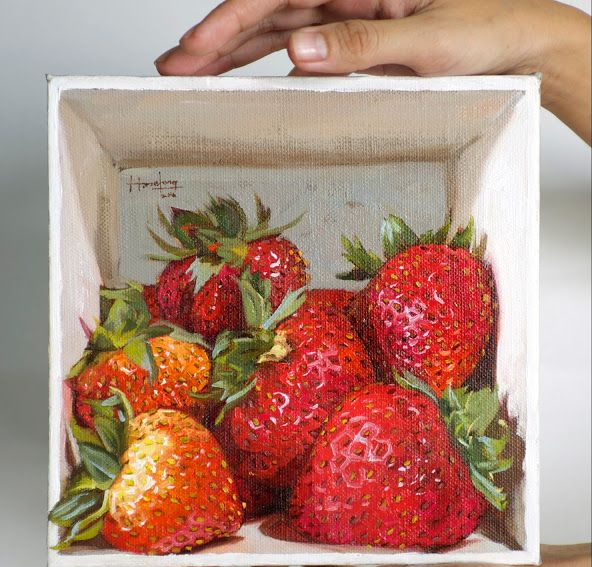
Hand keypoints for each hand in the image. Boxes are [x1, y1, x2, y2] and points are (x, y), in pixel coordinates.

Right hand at [154, 0, 590, 141]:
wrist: (518, 42)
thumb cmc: (486, 27)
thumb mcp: (426, 38)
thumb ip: (361, 43)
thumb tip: (298, 52)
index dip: (228, 21)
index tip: (193, 50)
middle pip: (264, 11)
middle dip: (215, 38)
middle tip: (171, 67)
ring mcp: (347, 17)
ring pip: (275, 32)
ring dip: (232, 53)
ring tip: (192, 73)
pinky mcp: (354, 42)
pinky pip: (302, 53)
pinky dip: (269, 68)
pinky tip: (244, 83)